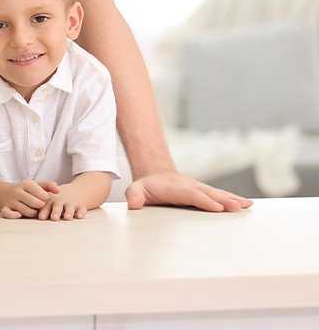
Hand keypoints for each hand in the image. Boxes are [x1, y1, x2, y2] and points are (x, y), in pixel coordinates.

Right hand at [0, 180, 59, 218]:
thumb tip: (59, 191)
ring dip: (33, 213)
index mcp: (26, 184)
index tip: (45, 199)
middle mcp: (18, 191)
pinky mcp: (5, 208)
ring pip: (27, 211)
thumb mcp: (34, 184)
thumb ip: (48, 185)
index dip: (46, 199)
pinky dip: (13, 215)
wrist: (0, 191)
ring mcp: (11, 200)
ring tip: (34, 210)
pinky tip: (19, 215)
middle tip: (41, 206)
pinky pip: (8, 213)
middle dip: (41, 207)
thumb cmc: (23, 189)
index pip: (43, 195)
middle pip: (36, 204)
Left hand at [38, 183, 88, 220]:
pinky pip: (82, 209)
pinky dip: (81, 212)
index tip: (41, 217)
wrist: (76, 191)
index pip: (47, 206)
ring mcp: (71, 203)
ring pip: (69, 208)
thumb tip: (28, 218)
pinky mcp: (81, 205)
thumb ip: (41, 209)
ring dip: (68, 212)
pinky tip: (79, 216)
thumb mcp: (49, 200)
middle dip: (56, 212)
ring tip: (67, 217)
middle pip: (58, 206)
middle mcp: (61, 201)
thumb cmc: (57, 199)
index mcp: (51, 201)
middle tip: (54, 218)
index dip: (44, 211)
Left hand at [126, 171, 251, 211]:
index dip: (203, 200)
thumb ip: (134, 196)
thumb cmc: (147, 187)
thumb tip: (134, 204)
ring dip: (232, 199)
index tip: (216, 207)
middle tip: (237, 206)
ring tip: (246, 205)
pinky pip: (221, 195)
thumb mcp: (136, 190)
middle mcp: (190, 186)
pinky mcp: (206, 192)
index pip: (190, 195)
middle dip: (223, 200)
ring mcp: (199, 188)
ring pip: (217, 193)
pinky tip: (247, 204)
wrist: (156, 175)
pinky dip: (234, 199)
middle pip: (208, 193)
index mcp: (174, 188)